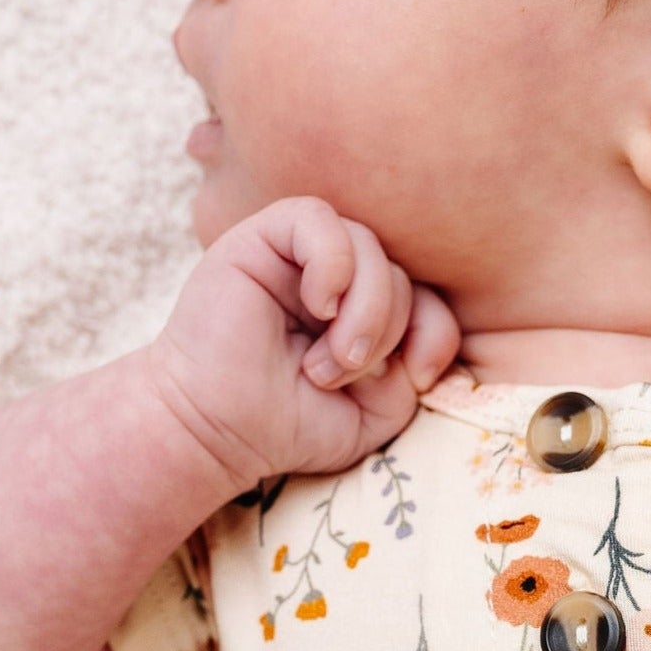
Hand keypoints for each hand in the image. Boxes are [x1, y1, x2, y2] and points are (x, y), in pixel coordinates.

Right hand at [145, 197, 462, 483]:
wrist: (214, 432)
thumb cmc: (288, 423)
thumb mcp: (376, 412)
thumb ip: (415, 371)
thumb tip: (421, 337)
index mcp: (365, 307)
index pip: (428, 294)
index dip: (436, 330)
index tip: (414, 376)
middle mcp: (337, 274)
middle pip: (400, 270)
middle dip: (388, 328)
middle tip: (342, 371)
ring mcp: (298, 253)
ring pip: (368, 244)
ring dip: (363, 309)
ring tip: (327, 359)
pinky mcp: (262, 237)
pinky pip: (316, 218)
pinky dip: (332, 263)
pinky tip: (317, 304)